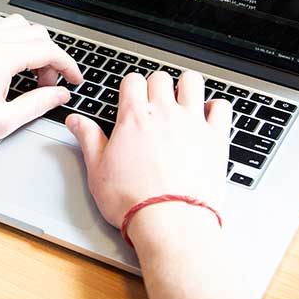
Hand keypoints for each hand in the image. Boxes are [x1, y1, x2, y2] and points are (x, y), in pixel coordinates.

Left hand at [0, 13, 83, 150]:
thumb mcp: (3, 121)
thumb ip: (38, 104)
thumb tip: (59, 95)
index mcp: (1, 56)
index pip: (49, 49)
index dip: (68, 65)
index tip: (73, 79)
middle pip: (36, 33)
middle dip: (50, 57)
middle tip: (47, 85)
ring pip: (17, 24)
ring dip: (30, 44)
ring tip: (27, 72)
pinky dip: (8, 36)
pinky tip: (5, 58)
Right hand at [64, 70, 230, 245]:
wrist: (169, 221)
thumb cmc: (133, 200)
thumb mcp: (98, 170)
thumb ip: (88, 139)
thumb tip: (75, 121)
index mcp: (134, 118)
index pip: (132, 81)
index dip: (130, 87)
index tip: (131, 98)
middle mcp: (164, 113)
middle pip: (161, 77)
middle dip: (156, 86)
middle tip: (154, 103)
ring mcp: (192, 123)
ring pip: (192, 81)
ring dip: (186, 86)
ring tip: (182, 100)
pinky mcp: (216, 138)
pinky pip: (222, 107)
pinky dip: (216, 107)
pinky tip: (208, 117)